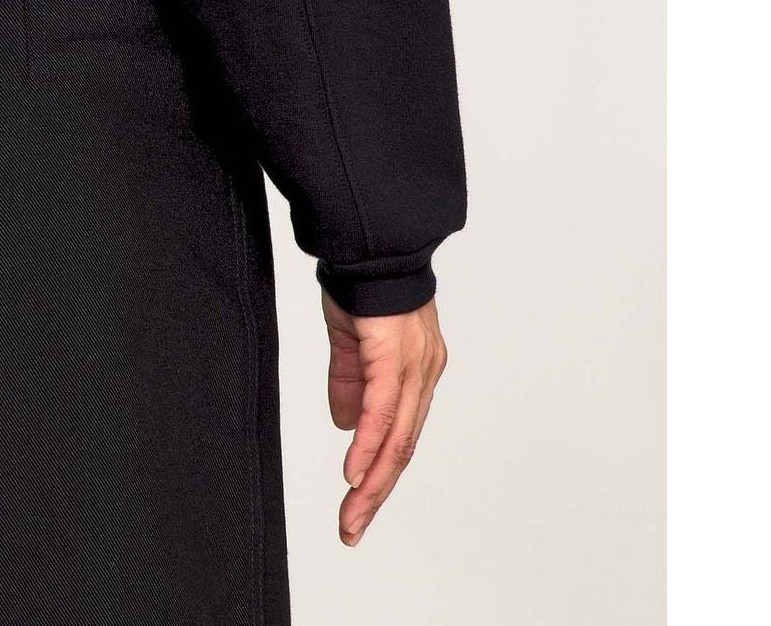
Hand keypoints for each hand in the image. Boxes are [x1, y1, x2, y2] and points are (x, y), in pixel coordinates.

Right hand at [321, 289, 445, 545]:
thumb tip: (347, 426)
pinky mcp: (393, 358)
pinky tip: (354, 473)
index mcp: (416, 372)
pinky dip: (369, 447)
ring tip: (352, 516)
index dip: (380, 473)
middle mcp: (423, 375)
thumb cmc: (364, 285)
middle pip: (402, 448)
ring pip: (396, 440)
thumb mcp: (352, 343)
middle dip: (376, 493)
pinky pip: (383, 413)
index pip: (401, 436)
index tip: (358, 503)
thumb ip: (350, 384)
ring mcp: (413, 368)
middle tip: (352, 527)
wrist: (369, 244)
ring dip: (371, 484)